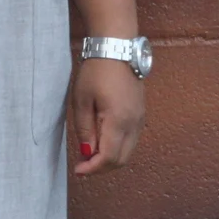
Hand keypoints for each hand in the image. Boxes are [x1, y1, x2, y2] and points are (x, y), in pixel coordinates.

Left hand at [70, 56, 144, 176]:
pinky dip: (118, 147)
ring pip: (128, 152)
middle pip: (122, 160)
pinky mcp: (141, 114)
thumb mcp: (82, 101)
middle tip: (83, 164)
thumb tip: (87, 153)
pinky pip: (131, 140)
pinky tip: (102, 141)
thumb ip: (84, 129)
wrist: (117, 48)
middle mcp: (134, 123)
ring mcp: (140, 119)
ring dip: (110, 158)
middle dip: (101, 167)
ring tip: (90, 153)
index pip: (109, 157)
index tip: (78, 170)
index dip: (93, 169)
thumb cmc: (96, 71)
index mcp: (119, 120)